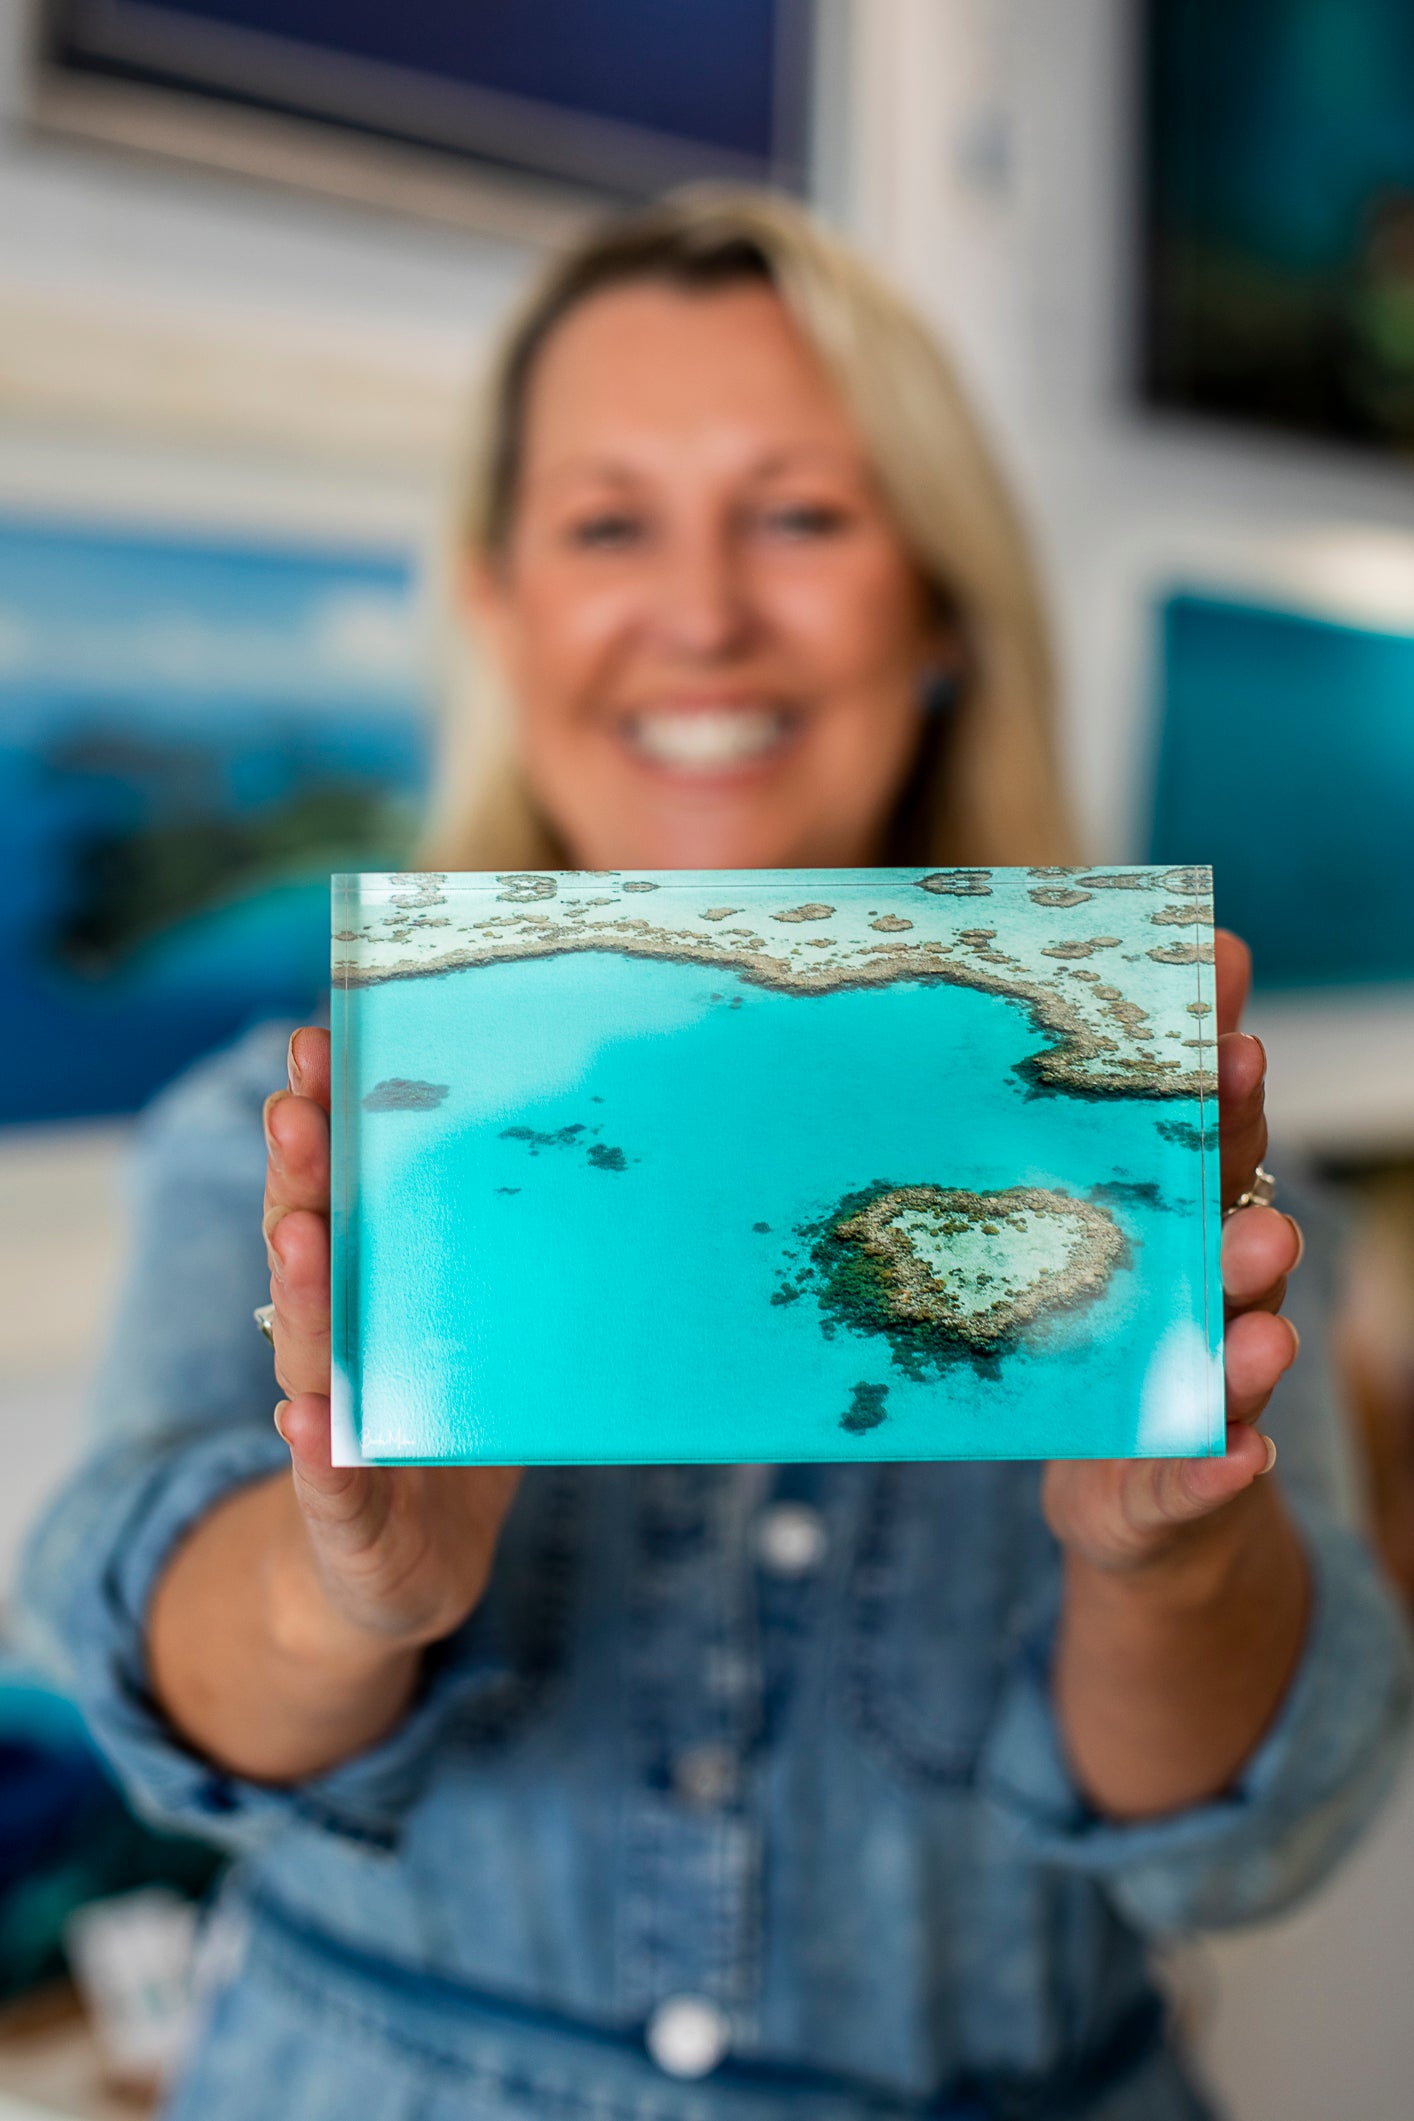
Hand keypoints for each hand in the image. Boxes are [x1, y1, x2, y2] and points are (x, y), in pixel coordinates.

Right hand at [263, 1027, 520, 1655]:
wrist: (403, 1575)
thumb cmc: (448, 1431)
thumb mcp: (482, 1337)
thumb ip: (505, 1260)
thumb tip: (599, 1145)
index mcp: (363, 1295)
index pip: (334, 1196)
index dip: (324, 1124)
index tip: (318, 1042)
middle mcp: (331, 1348)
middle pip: (307, 1250)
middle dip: (300, 1179)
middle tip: (295, 1105)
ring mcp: (328, 1429)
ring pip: (310, 1352)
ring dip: (302, 1290)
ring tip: (297, 1232)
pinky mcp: (343, 1513)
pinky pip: (327, 1477)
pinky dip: (316, 1446)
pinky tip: (305, 1414)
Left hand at [1042, 929, 1302, 1577]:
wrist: (1116, 1494)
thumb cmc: (1057, 1347)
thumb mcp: (1014, 1252)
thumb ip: (989, 1166)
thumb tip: (889, 1026)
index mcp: (1160, 1223)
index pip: (1194, 1122)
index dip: (1203, 1039)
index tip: (1214, 956)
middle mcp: (1199, 1286)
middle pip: (1227, 1200)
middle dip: (1233, 1125)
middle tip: (1240, 1061)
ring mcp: (1204, 1378)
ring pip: (1239, 1330)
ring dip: (1252, 1291)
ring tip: (1260, 1252)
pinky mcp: (1185, 1476)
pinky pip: (1206, 1471)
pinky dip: (1221, 1460)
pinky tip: (1237, 1447)